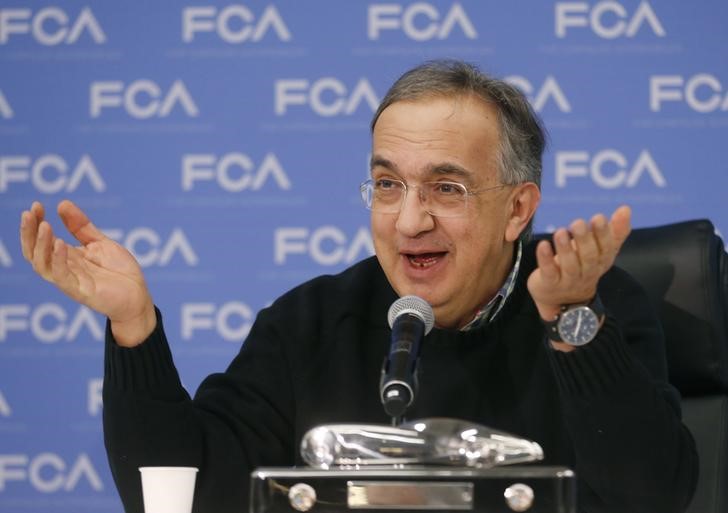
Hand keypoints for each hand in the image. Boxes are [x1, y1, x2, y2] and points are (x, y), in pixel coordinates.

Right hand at [19, 200, 155, 346]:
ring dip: (41, 245)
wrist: (139, 296)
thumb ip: (81, 226)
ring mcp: (71, 281)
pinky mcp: (81, 292)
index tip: (36, 205)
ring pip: (42, 265)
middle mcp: (64, 269)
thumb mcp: (100, 243)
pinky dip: (58, 261)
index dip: (36, 223)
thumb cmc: (120, 272)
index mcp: (67, 257)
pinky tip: (60, 244)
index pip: (43, 239)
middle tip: (28, 213)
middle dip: (29, 232)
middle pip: (35, 252)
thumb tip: (62, 204)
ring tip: (44, 226)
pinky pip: (62, 277)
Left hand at [527, 205, 631, 350]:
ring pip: (570, 265)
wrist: (560, 299)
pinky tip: (542, 245)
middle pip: (588, 257)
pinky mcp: (549, 283)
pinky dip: (545, 259)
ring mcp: (568, 280)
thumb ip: (614, 231)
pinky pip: (549, 272)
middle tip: (578, 223)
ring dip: (565, 249)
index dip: (603, 234)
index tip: (598, 217)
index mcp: (601, 262)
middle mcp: (587, 272)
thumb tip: (626, 209)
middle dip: (584, 240)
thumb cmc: (581, 267)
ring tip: (561, 232)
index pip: (606, 249)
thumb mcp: (599, 251)